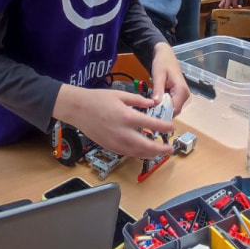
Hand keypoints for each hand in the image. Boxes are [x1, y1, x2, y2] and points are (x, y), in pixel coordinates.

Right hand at [53, 85, 173, 158]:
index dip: (165, 128)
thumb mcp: (120, 95)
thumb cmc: (98, 100)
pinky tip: (143, 150)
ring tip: (159, 151)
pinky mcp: (110, 147)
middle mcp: (124, 133)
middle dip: (161, 149)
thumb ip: (138, 100)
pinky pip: (128, 153)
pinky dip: (138, 153)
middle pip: (148, 146)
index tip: (171, 127)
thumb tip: (152, 103)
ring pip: (138, 153)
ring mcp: (116, 142)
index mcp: (128, 117)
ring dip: (151, 154)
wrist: (78, 109)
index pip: (152, 125)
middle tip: (169, 148)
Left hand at [150, 42, 189, 114]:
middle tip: (148, 111)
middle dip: (162, 112)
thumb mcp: (158, 75)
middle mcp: (185, 95)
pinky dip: (163, 104)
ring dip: (162, 109)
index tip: (151, 114)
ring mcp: (182, 95)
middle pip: (174, 110)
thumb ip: (158, 89)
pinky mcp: (178, 95)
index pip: (174, 109)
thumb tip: (156, 103)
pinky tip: (155, 102)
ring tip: (150, 107)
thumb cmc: (162, 63)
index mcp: (181, 90)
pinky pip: (171, 104)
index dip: (163, 113)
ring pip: (172, 108)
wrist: (165, 55)